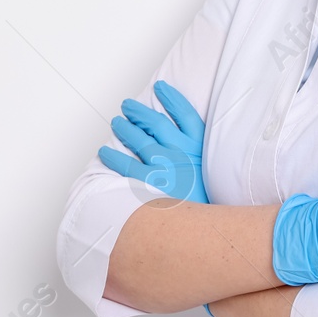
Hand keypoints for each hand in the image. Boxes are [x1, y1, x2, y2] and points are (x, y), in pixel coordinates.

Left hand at [97, 80, 207, 203]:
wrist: (205, 229)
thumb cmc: (207, 205)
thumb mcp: (213, 176)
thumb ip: (200, 161)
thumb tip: (183, 150)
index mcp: (200, 149)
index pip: (186, 115)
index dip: (172, 99)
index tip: (161, 87)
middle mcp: (182, 152)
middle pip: (157, 123)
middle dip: (140, 112)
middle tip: (127, 105)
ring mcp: (165, 166)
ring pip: (139, 139)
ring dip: (125, 128)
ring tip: (116, 122)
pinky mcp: (149, 183)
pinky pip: (125, 164)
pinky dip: (112, 157)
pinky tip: (104, 152)